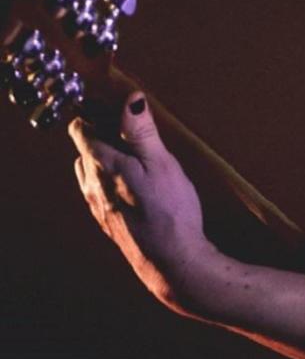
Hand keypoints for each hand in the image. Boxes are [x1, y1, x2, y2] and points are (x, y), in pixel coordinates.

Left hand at [70, 92, 215, 312]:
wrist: (171, 259)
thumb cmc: (169, 209)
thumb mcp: (161, 162)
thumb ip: (141, 130)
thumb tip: (130, 99)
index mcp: (102, 165)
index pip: (80, 129)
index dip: (95, 113)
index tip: (115, 108)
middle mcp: (92, 185)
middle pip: (85, 149)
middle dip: (104, 135)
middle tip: (135, 132)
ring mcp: (97, 205)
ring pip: (91, 172)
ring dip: (107, 159)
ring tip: (138, 159)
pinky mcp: (108, 221)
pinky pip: (100, 192)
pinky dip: (113, 181)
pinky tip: (137, 187)